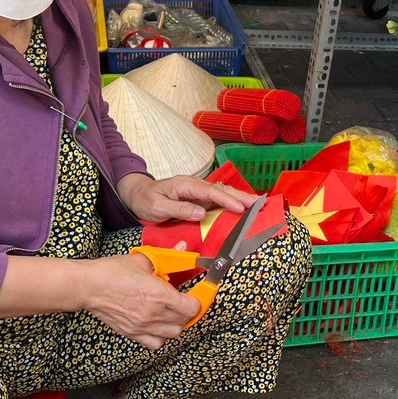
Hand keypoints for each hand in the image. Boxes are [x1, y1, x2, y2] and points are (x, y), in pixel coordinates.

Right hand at [82, 254, 199, 348]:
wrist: (88, 286)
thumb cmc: (112, 272)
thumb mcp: (143, 259)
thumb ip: (166, 257)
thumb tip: (182, 248)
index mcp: (159, 295)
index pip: (192, 307)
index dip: (197, 300)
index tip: (195, 295)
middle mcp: (153, 314)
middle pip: (185, 321)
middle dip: (188, 311)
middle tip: (183, 301)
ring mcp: (142, 326)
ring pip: (172, 334)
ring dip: (176, 324)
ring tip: (171, 312)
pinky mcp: (131, 333)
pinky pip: (154, 343)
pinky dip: (160, 336)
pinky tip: (157, 324)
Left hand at [117, 172, 254, 224]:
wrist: (137, 194)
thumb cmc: (146, 200)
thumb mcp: (157, 207)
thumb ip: (179, 209)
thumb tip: (201, 213)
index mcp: (185, 185)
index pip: (210, 191)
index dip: (227, 200)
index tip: (240, 208)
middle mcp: (194, 185)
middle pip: (222, 189)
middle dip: (242, 196)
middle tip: (260, 203)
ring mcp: (197, 191)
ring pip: (223, 192)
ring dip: (241, 198)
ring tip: (258, 204)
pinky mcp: (199, 197)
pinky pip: (218, 199)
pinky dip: (232, 201)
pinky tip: (243, 206)